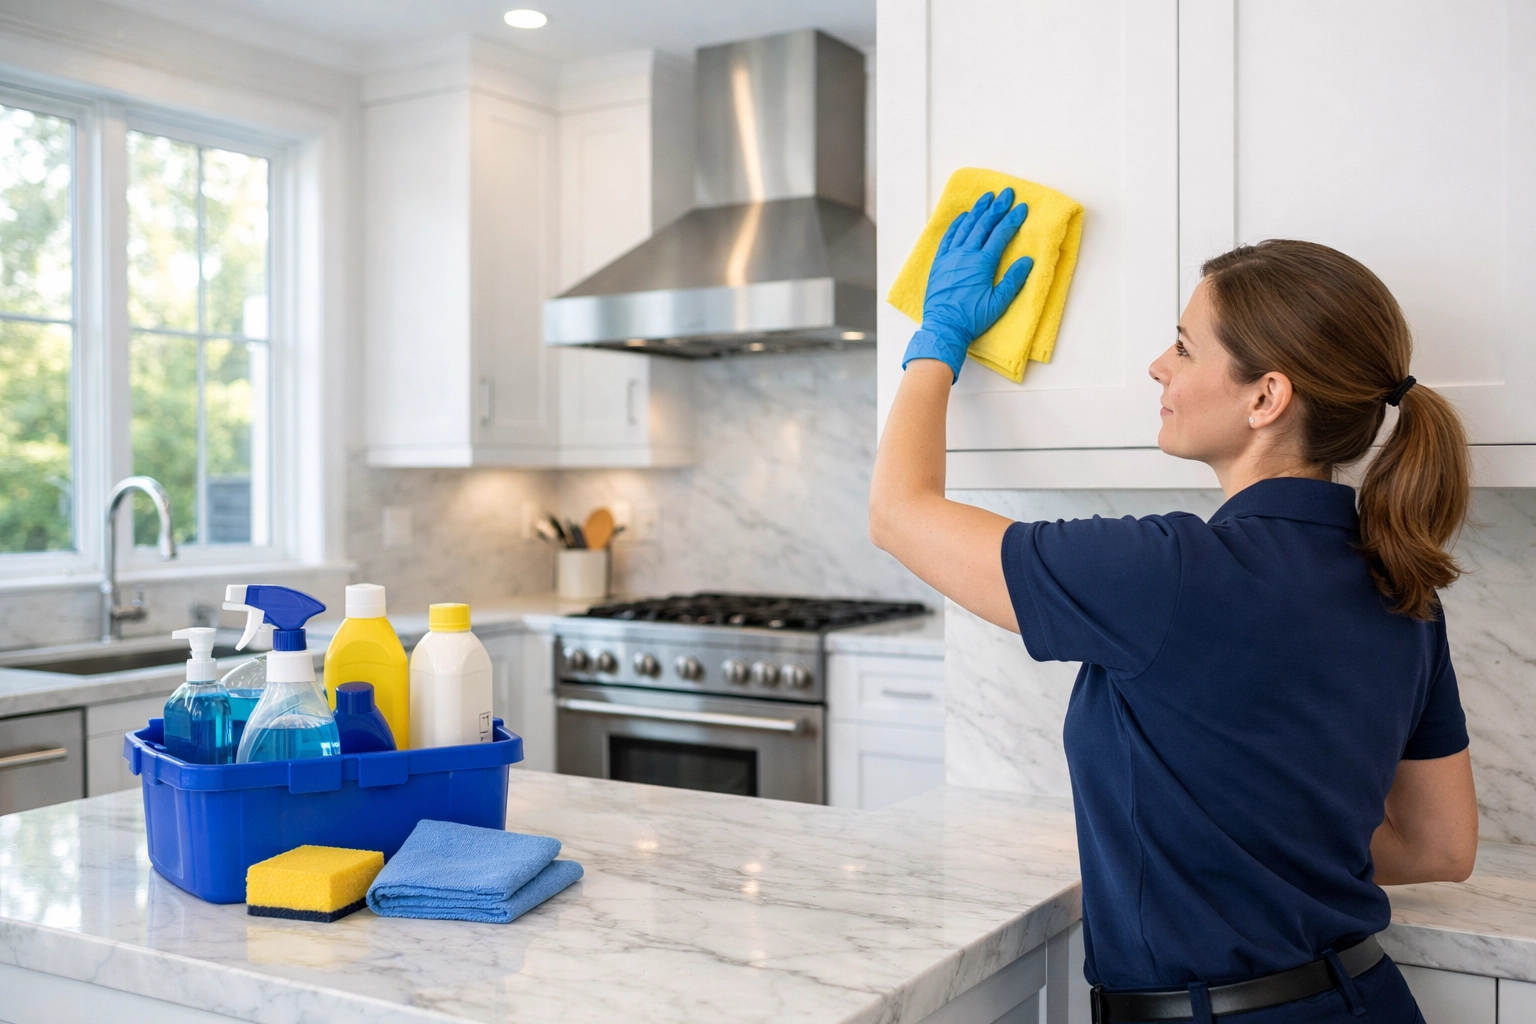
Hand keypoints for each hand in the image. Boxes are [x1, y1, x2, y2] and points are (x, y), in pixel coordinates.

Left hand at [902, 188, 1033, 381]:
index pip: (1000, 235)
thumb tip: (1027, 261)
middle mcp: (965, 255)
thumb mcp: (998, 304)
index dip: (1012, 219)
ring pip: (966, 227)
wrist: (943, 328)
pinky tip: (964, 216)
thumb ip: (1013, 281)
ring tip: (987, 197)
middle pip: (983, 225)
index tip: (1022, 207)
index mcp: (982, 264)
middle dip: (996, 207)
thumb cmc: (971, 319)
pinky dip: (957, 225)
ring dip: (977, 211)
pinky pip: (949, 238)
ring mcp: (951, 257)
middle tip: (1006, 193)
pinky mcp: (940, 263)